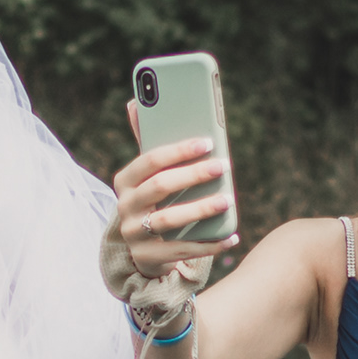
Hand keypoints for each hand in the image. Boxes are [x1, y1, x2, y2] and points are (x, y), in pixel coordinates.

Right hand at [102, 130, 232, 304]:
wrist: (138, 248)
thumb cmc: (151, 199)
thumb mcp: (147, 174)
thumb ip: (148, 141)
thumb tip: (134, 101)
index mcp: (125, 180)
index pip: (150, 160)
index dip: (179, 150)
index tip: (208, 141)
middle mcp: (125, 206)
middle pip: (161, 187)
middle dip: (194, 175)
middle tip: (223, 166)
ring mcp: (134, 234)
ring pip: (169, 220)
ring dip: (201, 209)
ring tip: (227, 200)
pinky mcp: (149, 257)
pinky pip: (183, 251)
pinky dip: (210, 244)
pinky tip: (232, 236)